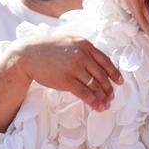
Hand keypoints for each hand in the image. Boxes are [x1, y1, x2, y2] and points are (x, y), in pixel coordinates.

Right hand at [0, 34, 122, 110]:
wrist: (28, 55)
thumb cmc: (48, 49)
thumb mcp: (69, 41)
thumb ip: (83, 49)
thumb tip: (96, 62)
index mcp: (85, 45)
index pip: (105, 61)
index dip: (114, 73)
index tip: (119, 81)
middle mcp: (82, 55)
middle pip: (102, 75)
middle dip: (109, 88)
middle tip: (112, 97)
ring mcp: (75, 68)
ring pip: (95, 86)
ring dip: (103, 97)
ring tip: (106, 104)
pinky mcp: (67, 80)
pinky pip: (85, 93)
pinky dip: (94, 102)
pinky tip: (98, 107)